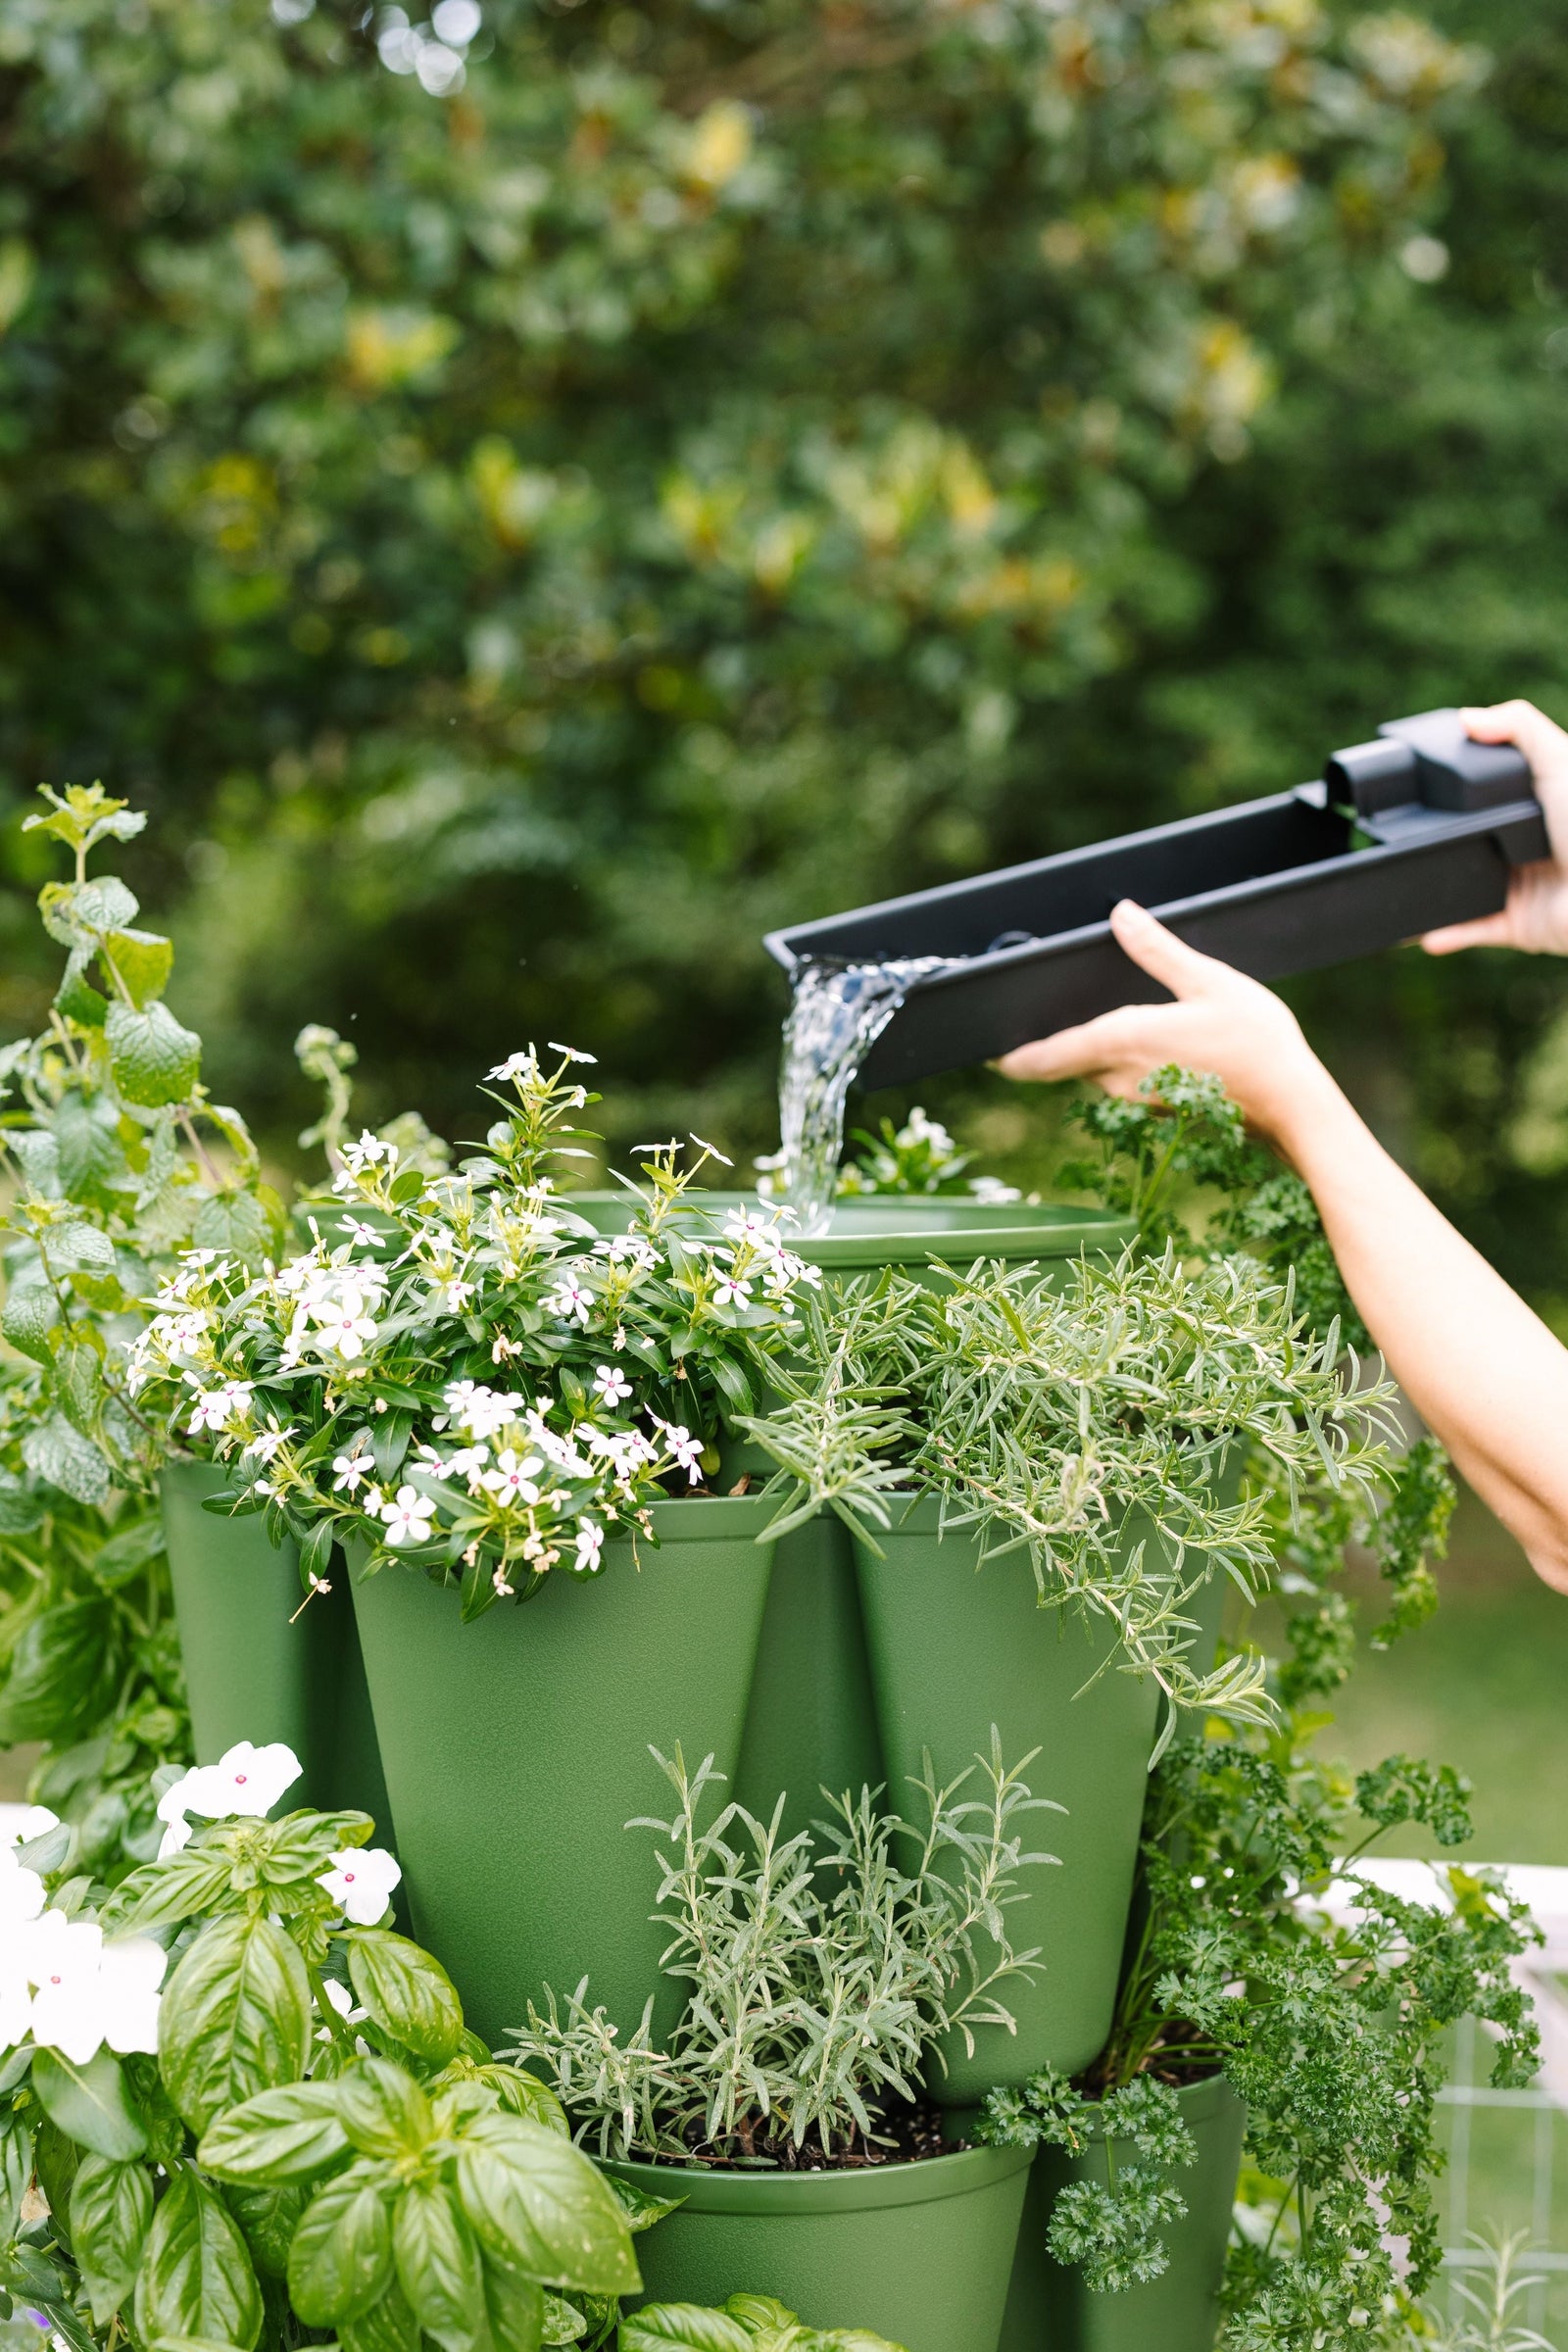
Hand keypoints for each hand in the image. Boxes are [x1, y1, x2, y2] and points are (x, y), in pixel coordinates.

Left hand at [994, 899, 1332, 1156]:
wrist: (1292, 1106)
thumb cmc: (1256, 1044)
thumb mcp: (1208, 981)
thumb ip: (1158, 950)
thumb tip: (1121, 914)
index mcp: (1120, 1041)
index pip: (1042, 1056)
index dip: (1010, 1057)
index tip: (988, 1052)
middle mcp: (1117, 1077)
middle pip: (1066, 1062)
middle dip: (1051, 1045)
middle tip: (1039, 1019)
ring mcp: (1137, 1099)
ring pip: (1095, 1073)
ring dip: (1091, 1053)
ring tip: (1103, 1022)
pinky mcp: (1159, 1110)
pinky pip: (1123, 1083)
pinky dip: (1121, 1065)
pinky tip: (1147, 1045)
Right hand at [1422, 700, 1567, 954]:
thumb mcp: (1560, 760)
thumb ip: (1518, 728)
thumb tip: (1465, 717)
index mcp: (1533, 808)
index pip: (1487, 798)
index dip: (1458, 793)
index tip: (1418, 787)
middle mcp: (1524, 847)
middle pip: (1470, 843)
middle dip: (1436, 845)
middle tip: (1395, 836)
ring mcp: (1520, 887)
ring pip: (1465, 890)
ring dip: (1433, 894)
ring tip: (1397, 887)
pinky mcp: (1518, 925)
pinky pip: (1474, 930)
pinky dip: (1447, 934)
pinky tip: (1422, 933)